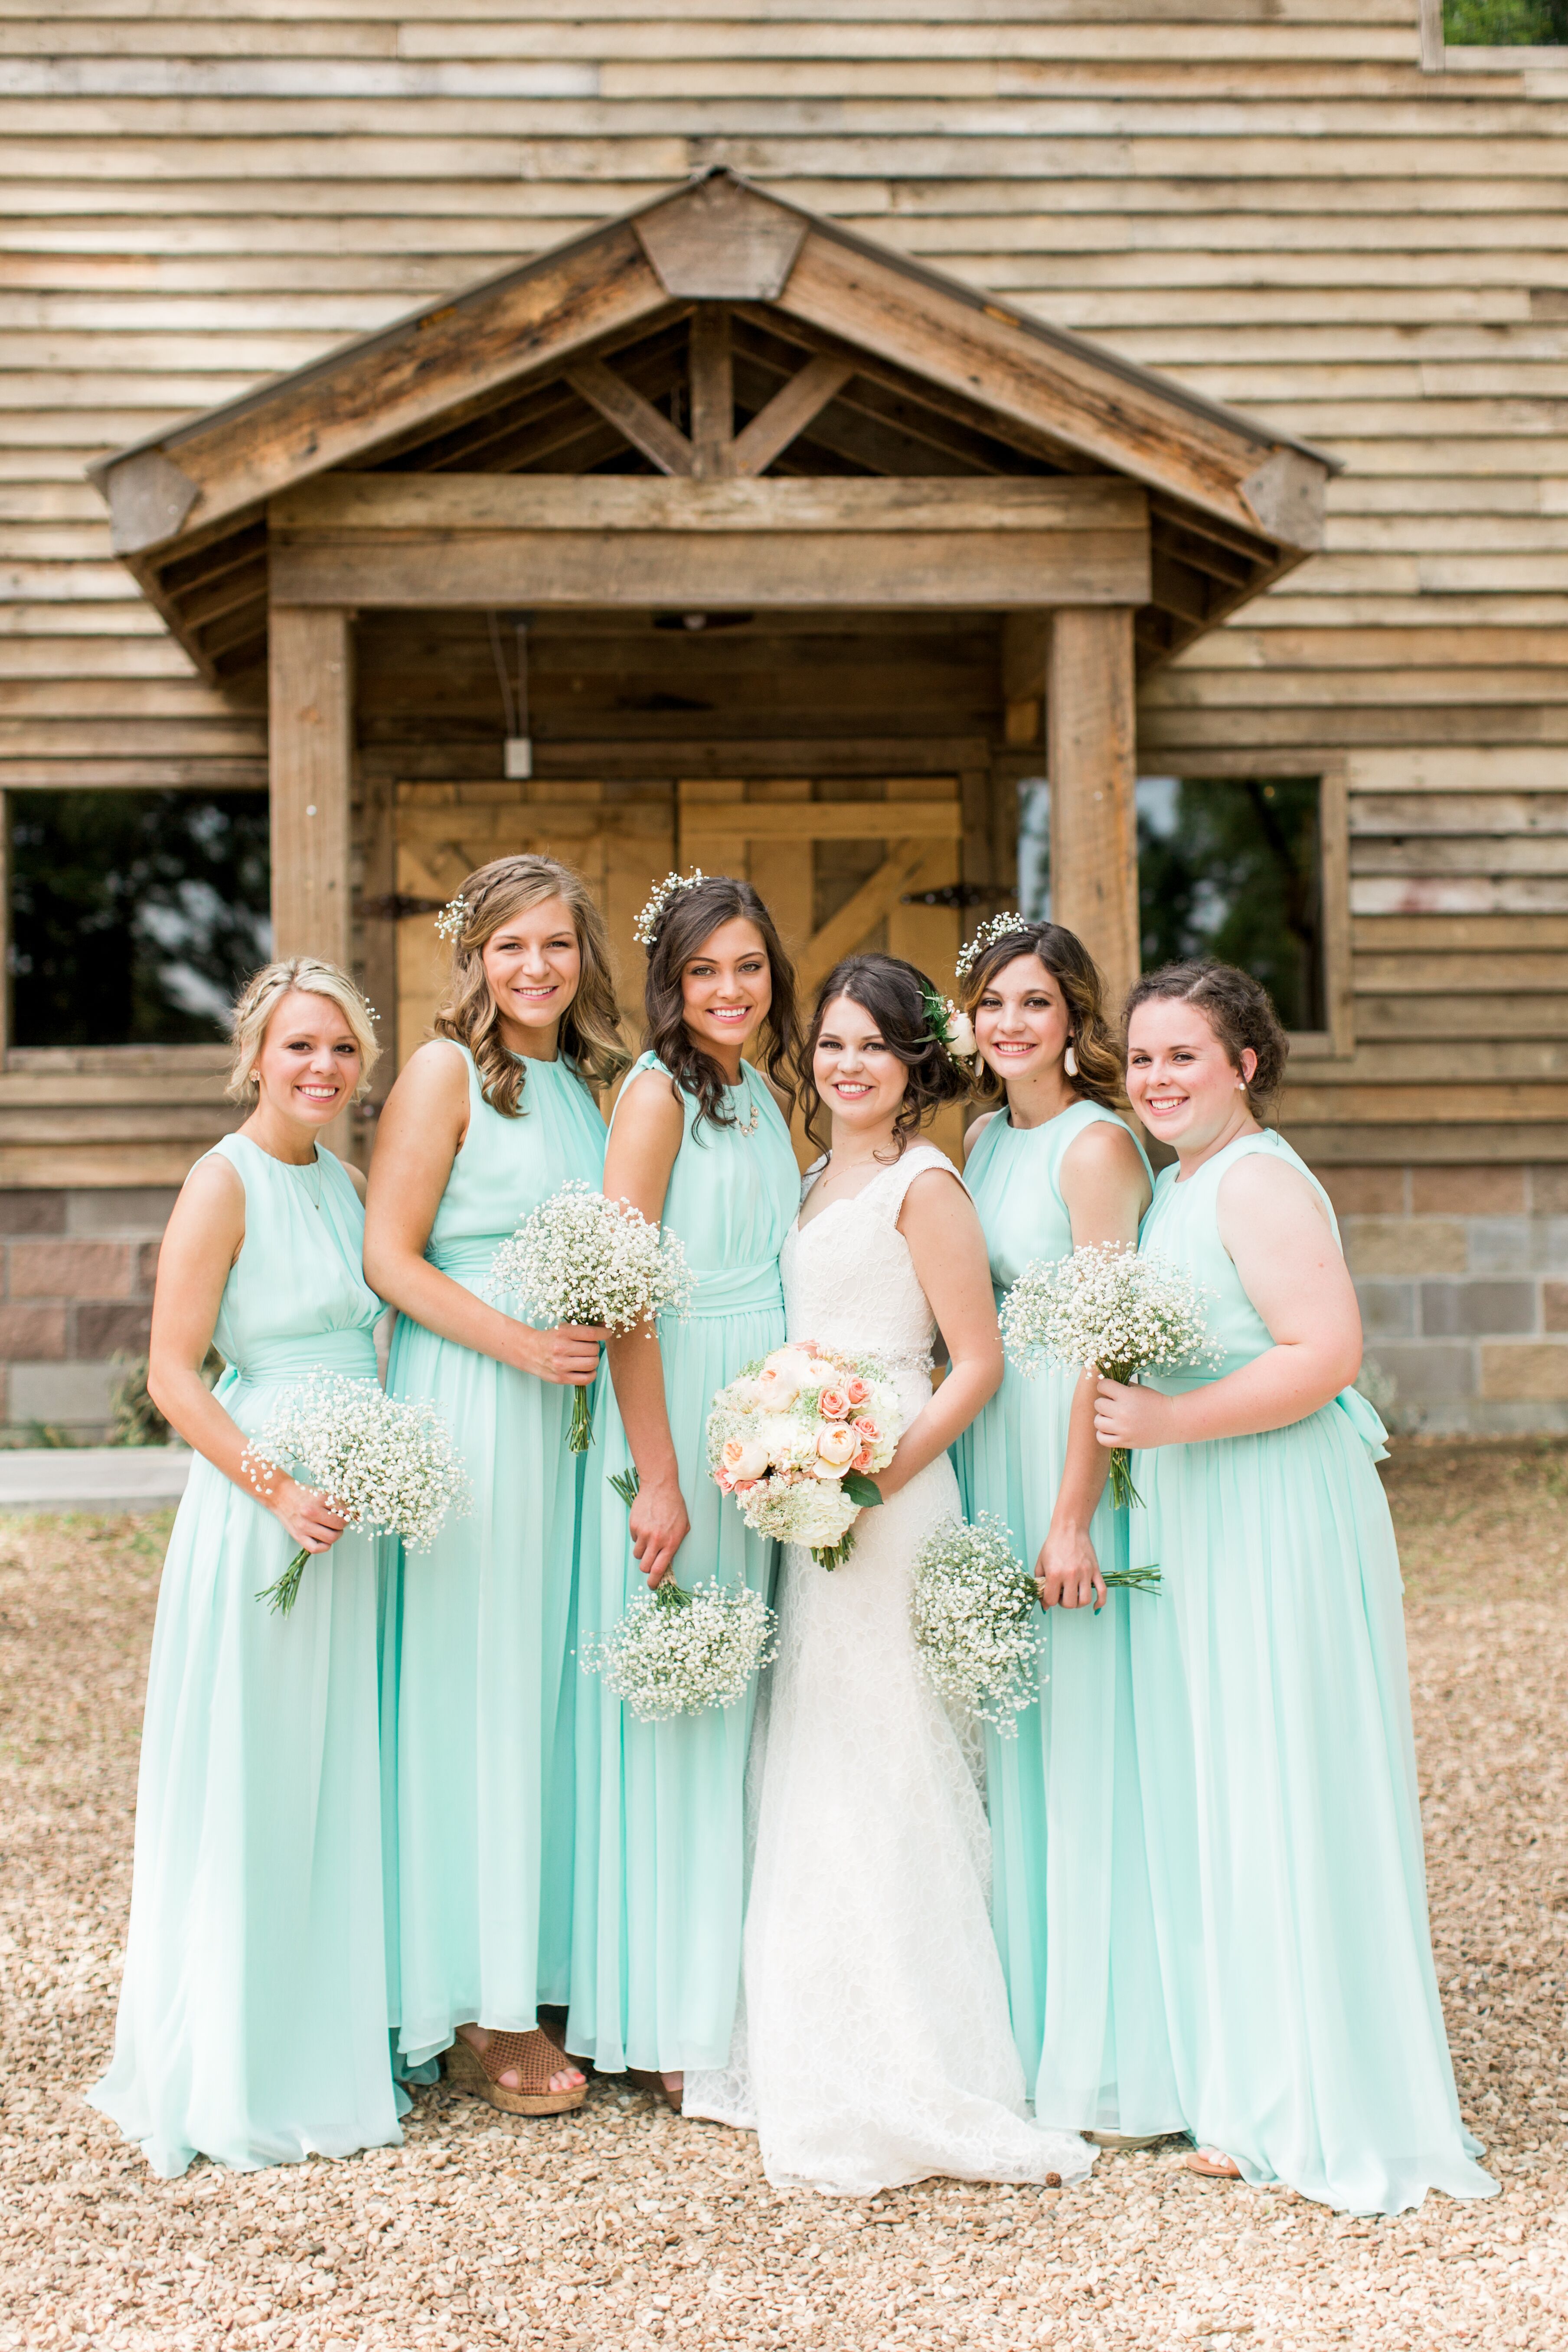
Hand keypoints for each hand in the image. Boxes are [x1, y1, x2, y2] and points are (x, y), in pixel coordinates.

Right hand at [267, 1473, 348, 1553]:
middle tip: (341, 1521)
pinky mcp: (298, 1536)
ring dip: (337, 1535)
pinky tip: (325, 1539)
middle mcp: (311, 1512)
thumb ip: (336, 1502)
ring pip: (331, 1537)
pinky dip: (325, 1546)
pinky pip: (316, 1548)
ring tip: (333, 1529)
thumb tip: (356, 1514)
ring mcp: (304, 1526)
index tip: (349, 1514)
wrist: (280, 1495)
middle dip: (344, 1524)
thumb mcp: (320, 1492)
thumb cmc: (302, 1493)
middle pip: (339, 1524)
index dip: (350, 1513)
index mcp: (319, 1499)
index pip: (344, 1510)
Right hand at [516, 1322, 606, 1386]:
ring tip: (586, 1357)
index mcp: (563, 1333)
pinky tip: (587, 1368)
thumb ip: (583, 1327)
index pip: (591, 1334)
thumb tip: (605, 1326)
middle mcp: (561, 1348)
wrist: (530, 1351)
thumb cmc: (551, 1338)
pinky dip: (591, 1373)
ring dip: (593, 1360)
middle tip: (588, 1347)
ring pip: (592, 1363)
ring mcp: (561, 1365)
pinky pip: (587, 1379)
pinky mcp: (561, 1378)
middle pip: (594, 1349)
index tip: (607, 1333)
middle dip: (595, 1347)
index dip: (604, 1333)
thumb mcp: (564, 1328)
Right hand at [628, 1471, 688, 1590]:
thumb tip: (667, 1561)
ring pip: (637, 1554)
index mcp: (671, 1543)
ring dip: (642, 1551)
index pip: (659, 1570)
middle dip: (646, 1568)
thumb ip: (675, 1545)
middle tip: (648, 1563)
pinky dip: (638, 1536)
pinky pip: (634, 1539)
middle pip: (644, 1566)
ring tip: (649, 1538)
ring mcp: (643, 1533)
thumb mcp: (683, 1527)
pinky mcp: (634, 1526)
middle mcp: (656, 1540)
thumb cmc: (675, 1507)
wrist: (660, 1487)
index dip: (654, 1582)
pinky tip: (646, 1524)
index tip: (652, 1586)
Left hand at [1036, 1522, 1105, 1610]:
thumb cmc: (1053, 1545)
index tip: (1050, 1594)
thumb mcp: (1041, 1563)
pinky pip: (1102, 1592)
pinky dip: (1100, 1603)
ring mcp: (1085, 1573)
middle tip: (1062, 1595)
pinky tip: (1095, 1607)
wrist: (1069, 1529)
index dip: (1049, 1601)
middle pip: (1069, 1604)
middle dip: (1064, 1603)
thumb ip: (1039, 1584)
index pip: (1051, 1600)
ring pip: (1085, 1601)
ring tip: (1074, 1595)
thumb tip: (1045, 1606)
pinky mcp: (1095, 1570)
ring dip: (1078, 1603)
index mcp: (1054, 1573)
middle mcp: (1070, 1574)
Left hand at [1093, 1376, 1176, 1452]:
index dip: (1104, 1386)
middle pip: (1098, 1404)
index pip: (1102, 1386)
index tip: (1110, 1390)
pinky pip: (1102, 1438)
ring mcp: (1123, 1429)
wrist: (1172, 1421)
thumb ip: (1122, 1387)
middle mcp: (1123, 1412)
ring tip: (1112, 1418)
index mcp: (1127, 1396)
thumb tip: (1104, 1385)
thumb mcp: (1139, 1389)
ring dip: (1103, 1418)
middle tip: (1113, 1405)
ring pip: (1097, 1421)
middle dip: (1104, 1402)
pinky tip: (1110, 1430)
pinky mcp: (1125, 1441)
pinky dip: (1103, 1434)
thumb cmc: (1156, 1403)